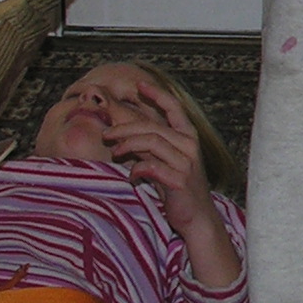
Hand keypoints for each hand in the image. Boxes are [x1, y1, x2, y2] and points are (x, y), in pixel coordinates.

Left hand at [102, 84, 212, 236]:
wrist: (196, 217)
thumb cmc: (178, 188)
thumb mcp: (165, 161)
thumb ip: (150, 145)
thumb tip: (122, 133)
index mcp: (188, 136)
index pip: (174, 108)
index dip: (157, 94)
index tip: (139, 85)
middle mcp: (189, 145)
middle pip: (152, 126)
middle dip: (125, 128)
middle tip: (106, 134)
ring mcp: (186, 162)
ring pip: (151, 142)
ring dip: (128, 145)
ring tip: (115, 152)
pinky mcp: (179, 180)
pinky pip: (152, 167)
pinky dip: (137, 169)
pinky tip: (132, 176)